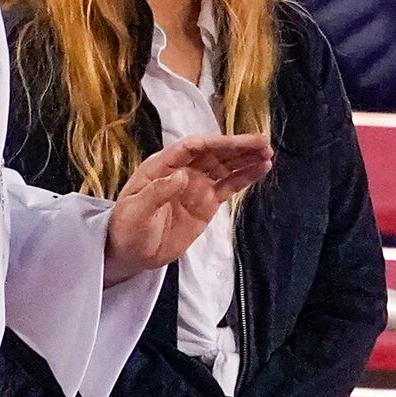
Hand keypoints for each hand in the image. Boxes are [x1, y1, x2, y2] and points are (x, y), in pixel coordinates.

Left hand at [103, 134, 272, 282]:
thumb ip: (158, 192)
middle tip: (263, 143)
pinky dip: (245, 177)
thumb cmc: (127, 229)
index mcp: (162, 166)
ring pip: (225, 166)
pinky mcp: (207, 203)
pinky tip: (261, 169)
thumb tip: (182, 175)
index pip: (191, 148)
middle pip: (213, 153)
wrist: (131, 254)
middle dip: (238, 147)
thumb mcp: (136, 211)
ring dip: (246, 159)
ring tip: (268, 154)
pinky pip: (229, 186)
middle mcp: (182, 170)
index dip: (215, 143)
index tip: (236, 142)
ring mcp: (197, 186)